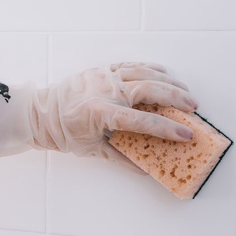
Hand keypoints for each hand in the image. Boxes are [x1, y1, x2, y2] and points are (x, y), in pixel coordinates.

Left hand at [32, 62, 198, 164]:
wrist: (41, 112)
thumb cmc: (64, 134)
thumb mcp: (92, 151)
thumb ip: (120, 159)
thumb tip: (145, 171)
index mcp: (101, 113)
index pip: (143, 122)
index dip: (167, 129)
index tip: (187, 135)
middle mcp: (105, 91)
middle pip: (150, 90)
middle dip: (175, 99)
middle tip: (193, 109)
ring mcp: (104, 76)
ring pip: (144, 73)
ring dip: (168, 82)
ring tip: (186, 92)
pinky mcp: (102, 69)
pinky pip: (132, 65)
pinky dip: (151, 68)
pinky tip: (165, 74)